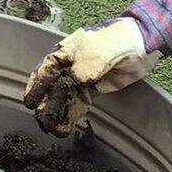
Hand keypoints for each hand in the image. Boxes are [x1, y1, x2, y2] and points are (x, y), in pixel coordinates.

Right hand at [23, 19, 157, 135]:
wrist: (141, 45)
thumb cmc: (115, 41)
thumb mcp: (94, 54)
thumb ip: (80, 70)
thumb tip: (71, 83)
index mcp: (66, 52)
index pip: (45, 70)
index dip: (36, 86)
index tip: (30, 102)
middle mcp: (71, 65)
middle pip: (53, 87)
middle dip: (46, 105)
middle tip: (43, 122)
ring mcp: (82, 78)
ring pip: (64, 98)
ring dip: (58, 113)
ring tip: (53, 129)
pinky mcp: (94, 88)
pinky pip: (79, 103)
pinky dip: (72, 115)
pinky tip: (66, 126)